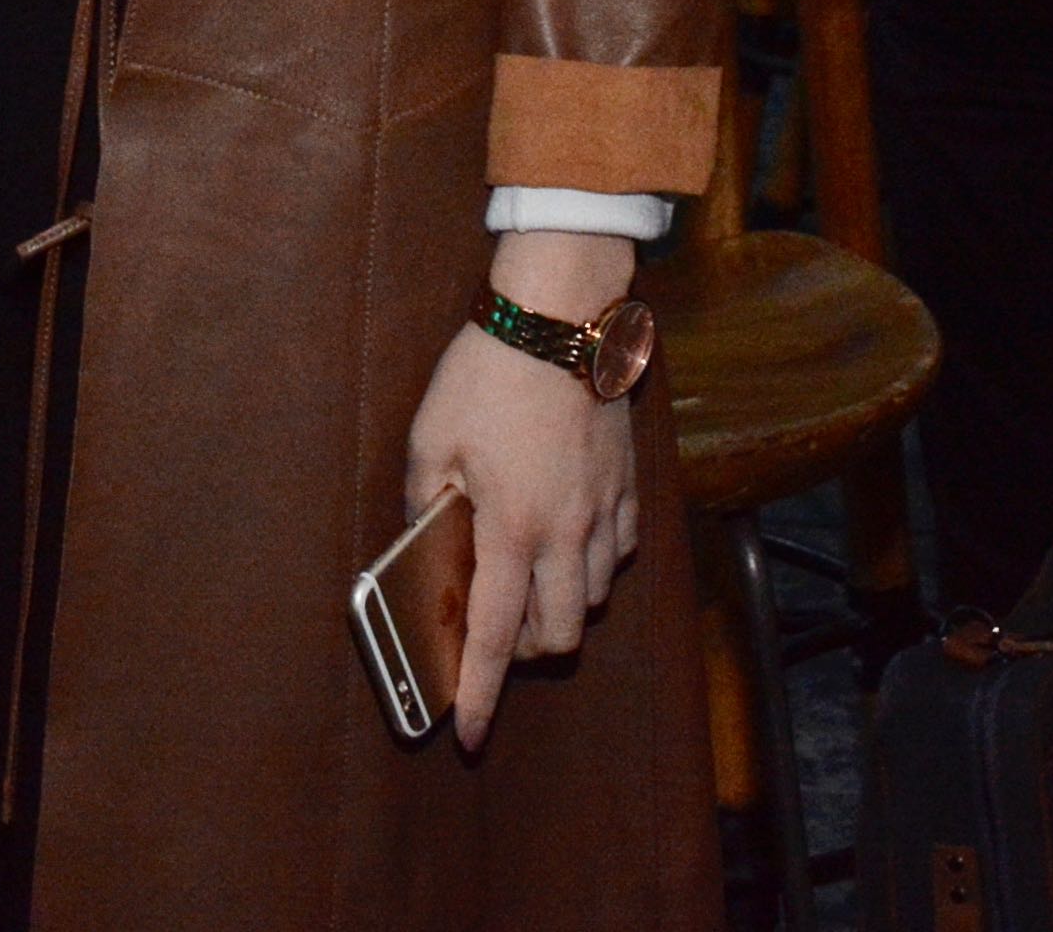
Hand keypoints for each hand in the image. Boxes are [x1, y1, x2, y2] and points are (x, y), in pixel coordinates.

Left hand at [408, 235, 647, 749]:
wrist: (562, 320)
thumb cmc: (488, 374)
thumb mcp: (429, 437)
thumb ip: (425, 501)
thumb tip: (425, 541)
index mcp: (510, 528)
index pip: (496, 634)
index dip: (481, 692)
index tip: (468, 734)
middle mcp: (566, 534)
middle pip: (559, 636)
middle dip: (527, 655)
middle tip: (494, 634)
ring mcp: (604, 513)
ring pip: (593, 601)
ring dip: (560, 610)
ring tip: (524, 581)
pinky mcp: (627, 489)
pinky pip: (616, 556)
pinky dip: (591, 567)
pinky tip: (565, 541)